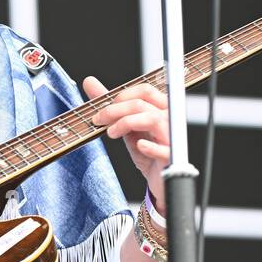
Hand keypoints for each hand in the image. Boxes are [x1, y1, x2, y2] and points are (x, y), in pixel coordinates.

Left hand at [82, 76, 169, 214]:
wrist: (157, 179)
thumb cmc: (145, 150)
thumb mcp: (125, 126)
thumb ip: (110, 104)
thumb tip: (89, 82)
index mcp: (160, 108)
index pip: (145, 90)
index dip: (121, 96)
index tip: (102, 108)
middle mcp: (169, 119)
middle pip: (143, 103)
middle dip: (115, 109)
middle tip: (99, 120)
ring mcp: (173, 137)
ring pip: (152, 119)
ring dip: (126, 122)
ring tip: (111, 132)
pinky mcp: (172, 158)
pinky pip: (164, 149)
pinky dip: (149, 146)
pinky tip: (139, 146)